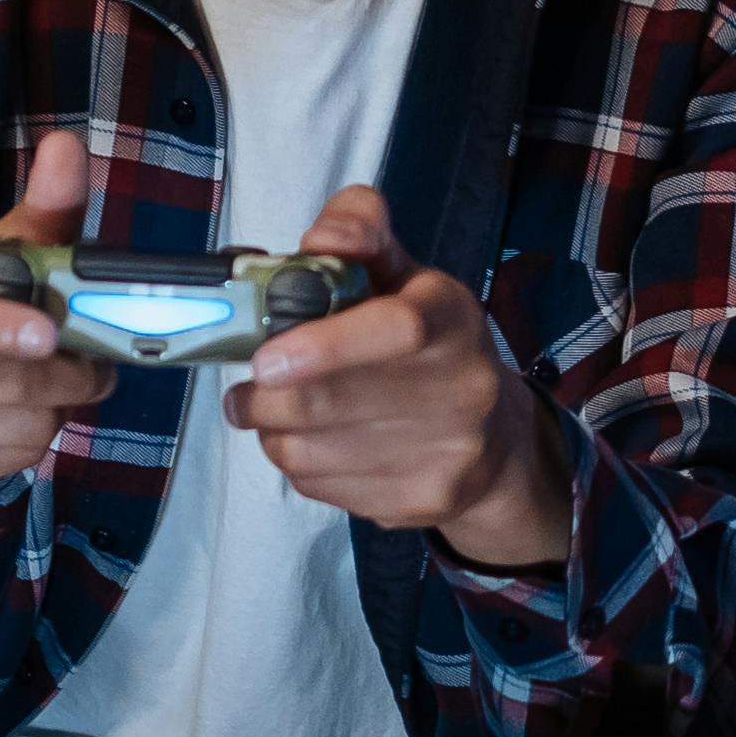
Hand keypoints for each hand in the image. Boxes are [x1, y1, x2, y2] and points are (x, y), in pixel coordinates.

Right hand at [0, 135, 119, 529]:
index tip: (47, 334)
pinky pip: (3, 463)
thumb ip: (28, 218)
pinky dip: (28, 442)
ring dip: (52, 411)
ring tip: (52, 393)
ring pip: (11, 426)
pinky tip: (17, 422)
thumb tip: (68, 146)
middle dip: (65, 376)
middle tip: (94, 368)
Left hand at [232, 190, 563, 567]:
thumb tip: (318, 241)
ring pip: (312, 453)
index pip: (396, 328)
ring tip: (277, 416)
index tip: (264, 360)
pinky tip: (316, 446)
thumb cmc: (425, 342)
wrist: (491, 439)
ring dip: (274, 433)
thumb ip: (356, 235)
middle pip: (329, 403)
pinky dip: (300, 467)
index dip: (323, 346)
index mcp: (450, 316)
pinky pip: (323, 488)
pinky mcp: (426, 501)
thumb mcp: (400, 274)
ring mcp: (449, 452)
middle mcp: (463, 386)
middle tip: (244, 392)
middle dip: (265, 399)